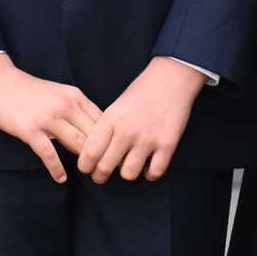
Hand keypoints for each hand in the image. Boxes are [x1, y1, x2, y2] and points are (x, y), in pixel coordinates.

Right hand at [0, 53, 102, 182]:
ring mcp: (48, 118)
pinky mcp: (30, 130)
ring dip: (85, 162)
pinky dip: (56, 168)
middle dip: (103, 153)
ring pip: (77, 143)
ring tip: (90, 174)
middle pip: (94, 134)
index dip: (112, 139)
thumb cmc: (29, 90)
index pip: (103, 121)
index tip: (116, 154)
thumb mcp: (60, 93)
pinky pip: (48, 154)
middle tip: (107, 170)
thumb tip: (95, 130)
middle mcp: (66, 106)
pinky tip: (61, 178)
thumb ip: (76, 109)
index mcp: (75, 97)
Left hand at [77, 57, 204, 184]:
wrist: (171, 79)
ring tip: (128, 167)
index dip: (85, 166)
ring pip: (128, 174)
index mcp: (111, 120)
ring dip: (126, 173)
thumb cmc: (141, 93)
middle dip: (100, 176)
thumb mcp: (115, 107)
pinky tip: (147, 165)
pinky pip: (154, 173)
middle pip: (105, 167)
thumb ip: (105, 130)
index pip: (90, 152)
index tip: (87, 168)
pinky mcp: (167, 144)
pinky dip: (149, 173)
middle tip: (101, 175)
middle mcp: (127, 131)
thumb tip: (93, 155)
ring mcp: (148, 139)